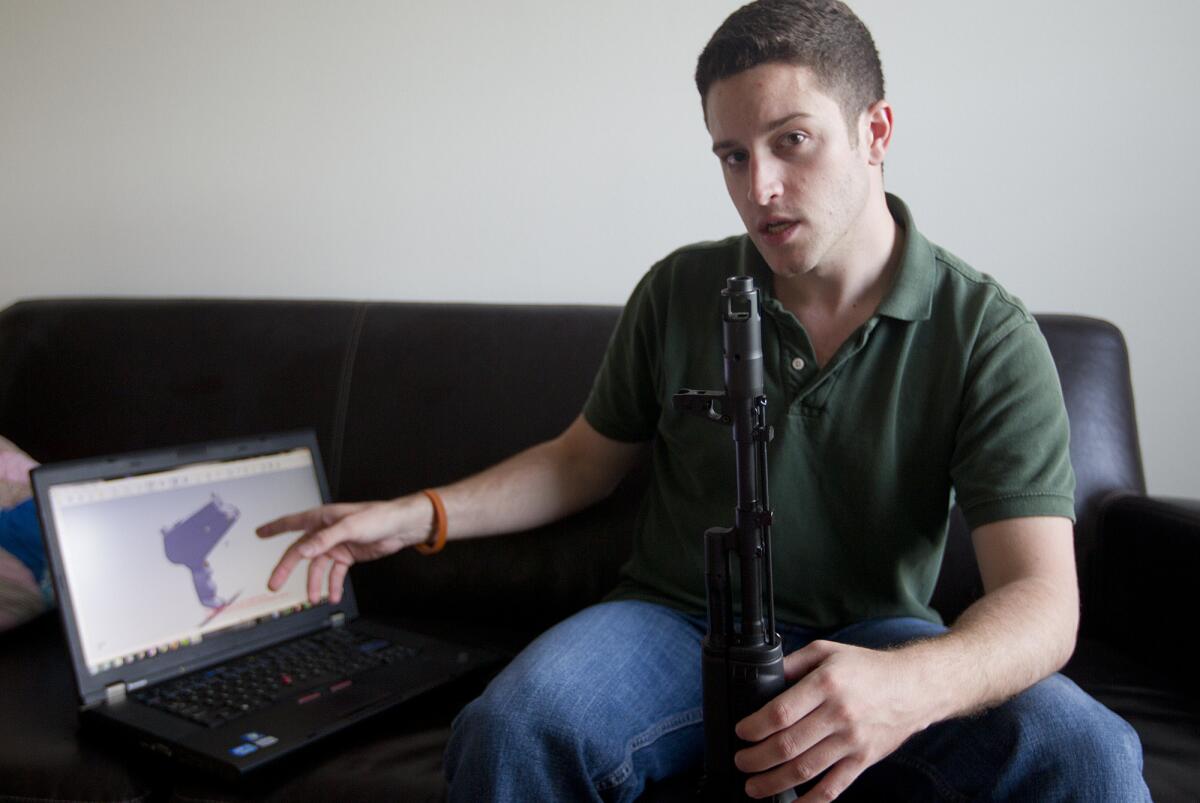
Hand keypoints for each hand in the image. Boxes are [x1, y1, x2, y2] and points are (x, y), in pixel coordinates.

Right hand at [256, 499, 426, 603]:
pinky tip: (334, 596)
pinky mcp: (347, 556)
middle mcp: (326, 532)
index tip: (259, 532)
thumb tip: (303, 551)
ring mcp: (336, 545)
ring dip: (314, 583)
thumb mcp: (350, 527)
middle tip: (274, 584)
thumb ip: (325, 539)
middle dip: (286, 568)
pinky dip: (333, 585)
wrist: (400, 528)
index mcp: (323, 518)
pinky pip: (335, 574)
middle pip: (300, 552)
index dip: (274, 527)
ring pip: (317, 567)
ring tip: (313, 597)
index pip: (292, 522)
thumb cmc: (378, 518)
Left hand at [733, 640, 930, 800]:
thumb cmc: (868, 668)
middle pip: (788, 745)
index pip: (780, 713)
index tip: (741, 732)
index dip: (754, 727)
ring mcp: (852, 741)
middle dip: (756, 759)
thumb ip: (793, 663)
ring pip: (805, 769)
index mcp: (826, 684)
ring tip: (753, 786)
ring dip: (774, 782)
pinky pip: (833, 787)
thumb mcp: (827, 651)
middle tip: (740, 762)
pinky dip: (811, 801)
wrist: (915, 687)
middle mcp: (839, 714)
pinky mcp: (863, 760)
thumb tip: (763, 677)